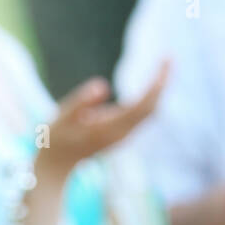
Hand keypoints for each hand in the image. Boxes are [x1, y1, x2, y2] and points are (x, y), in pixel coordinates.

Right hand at [35, 62, 169, 177]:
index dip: (155, 84)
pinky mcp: (120, 134)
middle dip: (162, 83)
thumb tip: (103, 85)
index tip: (163, 62)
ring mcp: (122, 136)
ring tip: (164, 64)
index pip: (142, 105)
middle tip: (169, 57)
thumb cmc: (55, 139)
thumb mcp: (62, 118)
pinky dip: (150, 97)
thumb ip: (81, 101)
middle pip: (151, 108)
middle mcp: (121, 134)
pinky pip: (142, 114)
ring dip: (158, 90)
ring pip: (149, 112)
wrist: (56, 166)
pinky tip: (153, 82)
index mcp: (110, 128)